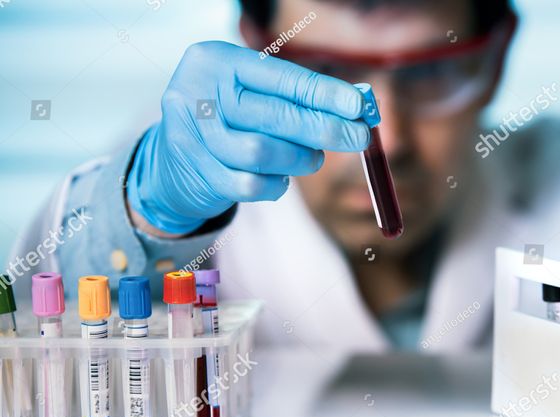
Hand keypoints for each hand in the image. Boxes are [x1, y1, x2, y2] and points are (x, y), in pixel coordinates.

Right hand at [126, 41, 368, 233]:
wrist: (172, 158)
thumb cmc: (228, 117)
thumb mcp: (250, 92)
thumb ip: (294, 97)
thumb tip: (355, 109)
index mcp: (217, 61)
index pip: (281, 78)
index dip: (324, 94)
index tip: (358, 107)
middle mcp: (199, 92)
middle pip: (275, 116)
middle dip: (324, 129)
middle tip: (357, 138)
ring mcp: (193, 134)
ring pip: (262, 153)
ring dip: (299, 159)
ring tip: (312, 159)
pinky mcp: (197, 171)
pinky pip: (250, 184)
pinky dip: (275, 184)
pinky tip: (281, 178)